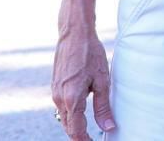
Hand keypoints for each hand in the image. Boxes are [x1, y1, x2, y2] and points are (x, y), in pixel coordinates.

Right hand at [52, 24, 114, 138]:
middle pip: (68, 126)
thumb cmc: (91, 54)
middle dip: (79, 135)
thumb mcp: (102, 81)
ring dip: (75, 125)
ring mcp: (55, 92)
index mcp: (71, 99)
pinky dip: (71, 113)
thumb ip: (103, 107)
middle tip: (92, 139)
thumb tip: (108, 127)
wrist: (74, 34)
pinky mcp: (55, 86)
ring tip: (89, 130)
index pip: (76, 130)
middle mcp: (59, 98)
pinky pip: (61, 106)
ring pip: (64, 117)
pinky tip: (81, 111)